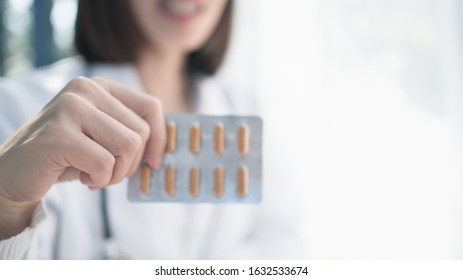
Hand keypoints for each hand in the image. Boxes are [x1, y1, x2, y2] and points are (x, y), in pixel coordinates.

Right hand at [0, 77, 165, 237]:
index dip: (159, 138)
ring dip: (116, 173)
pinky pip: (104, 163)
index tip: (153, 162)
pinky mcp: (58, 134)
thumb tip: (164, 148)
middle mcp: (85, 88)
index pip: (151, 106)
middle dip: (131, 163)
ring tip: (94, 175)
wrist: (14, 172)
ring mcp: (70, 108)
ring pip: (128, 146)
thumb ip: (130, 132)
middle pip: (140, 132)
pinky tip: (81, 178)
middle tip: (108, 172)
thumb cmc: (66, 156)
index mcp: (100, 86)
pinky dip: (99, 180)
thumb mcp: (103, 137)